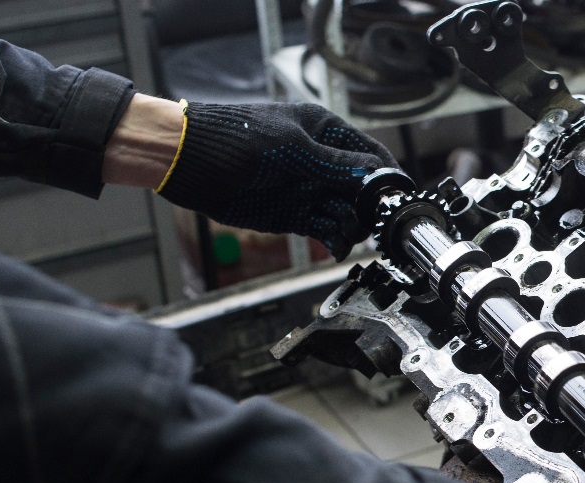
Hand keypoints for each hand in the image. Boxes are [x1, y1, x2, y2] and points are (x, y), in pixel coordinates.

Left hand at [155, 102, 396, 259]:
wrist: (186, 162)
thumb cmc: (233, 139)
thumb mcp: (293, 150)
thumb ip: (337, 166)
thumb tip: (377, 176)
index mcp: (325, 133)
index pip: (371, 155)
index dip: (387, 178)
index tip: (398, 200)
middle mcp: (322, 162)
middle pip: (363, 190)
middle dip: (370, 209)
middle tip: (372, 225)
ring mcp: (309, 189)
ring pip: (347, 214)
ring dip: (352, 228)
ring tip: (346, 236)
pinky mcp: (295, 215)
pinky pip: (326, 229)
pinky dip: (334, 240)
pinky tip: (334, 247)